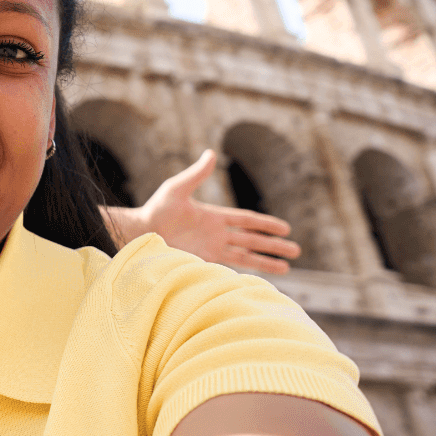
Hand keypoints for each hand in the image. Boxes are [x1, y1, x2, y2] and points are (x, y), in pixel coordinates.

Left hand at [109, 149, 299, 272]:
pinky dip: (242, 275)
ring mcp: (210, 250)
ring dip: (265, 262)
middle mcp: (217, 235)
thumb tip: (211, 153)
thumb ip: (196, 174)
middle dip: (274, 246)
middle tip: (296, 251)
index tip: (286, 228)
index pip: (248, 221)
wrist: (138, 233)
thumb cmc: (155, 210)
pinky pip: (227, 270)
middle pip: (252, 241)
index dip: (267, 224)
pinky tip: (256, 282)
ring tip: (286, 269)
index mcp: (215, 217)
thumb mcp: (177, 189)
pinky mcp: (201, 263)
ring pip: (245, 257)